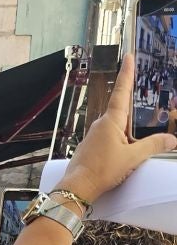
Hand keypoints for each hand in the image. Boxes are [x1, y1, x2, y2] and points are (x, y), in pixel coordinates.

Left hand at [61, 54, 176, 205]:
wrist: (77, 188)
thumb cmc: (101, 171)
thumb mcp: (132, 158)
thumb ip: (153, 146)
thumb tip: (172, 140)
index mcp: (111, 121)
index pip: (121, 92)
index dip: (126, 74)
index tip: (128, 57)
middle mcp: (100, 125)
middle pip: (120, 111)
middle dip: (131, 107)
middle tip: (138, 99)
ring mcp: (94, 136)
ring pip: (115, 128)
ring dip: (126, 131)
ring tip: (134, 142)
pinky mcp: (91, 148)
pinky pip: (109, 140)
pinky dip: (119, 142)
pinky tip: (122, 156)